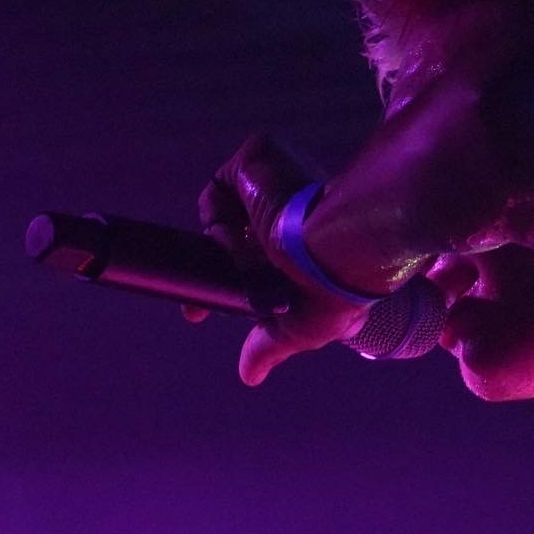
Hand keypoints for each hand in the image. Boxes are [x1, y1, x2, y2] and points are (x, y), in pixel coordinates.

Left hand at [192, 132, 369, 385]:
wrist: (339, 250)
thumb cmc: (333, 292)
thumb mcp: (298, 328)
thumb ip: (271, 346)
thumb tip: (250, 376)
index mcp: (296, 243)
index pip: (247, 256)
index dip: (222, 280)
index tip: (199, 315)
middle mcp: (283, 209)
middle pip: (224, 238)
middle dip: (210, 269)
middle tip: (194, 310)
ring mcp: (271, 181)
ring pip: (219, 215)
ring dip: (226, 248)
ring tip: (251, 262)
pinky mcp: (258, 158)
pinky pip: (218, 190)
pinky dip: (220, 219)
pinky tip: (245, 237)